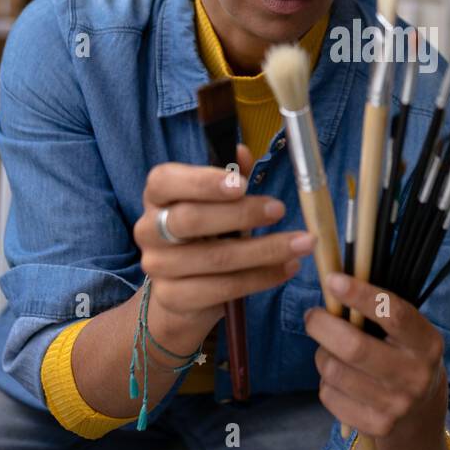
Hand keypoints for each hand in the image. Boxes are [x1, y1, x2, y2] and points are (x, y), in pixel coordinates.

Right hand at [134, 143, 313, 338]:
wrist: (183, 293)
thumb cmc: (206, 235)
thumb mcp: (218, 203)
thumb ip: (230, 177)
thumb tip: (241, 152)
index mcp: (157, 196)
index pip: (165, 181)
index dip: (202, 182)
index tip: (242, 184)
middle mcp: (149, 230)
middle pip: (191, 219)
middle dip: (242, 214)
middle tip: (280, 209)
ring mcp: (158, 266)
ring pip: (215, 258)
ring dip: (265, 250)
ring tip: (301, 243)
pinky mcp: (174, 297)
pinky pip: (223, 288)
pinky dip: (261, 277)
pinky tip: (287, 268)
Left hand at [303, 271, 445, 439]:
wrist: (420, 413)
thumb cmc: (404, 356)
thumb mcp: (406, 332)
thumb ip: (378, 311)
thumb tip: (335, 284)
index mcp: (426, 343)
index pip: (393, 314)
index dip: (360, 295)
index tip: (333, 280)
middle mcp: (415, 375)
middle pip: (353, 348)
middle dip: (322, 326)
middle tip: (312, 316)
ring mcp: (396, 405)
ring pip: (334, 371)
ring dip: (322, 354)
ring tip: (329, 350)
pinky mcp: (376, 426)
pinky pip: (329, 396)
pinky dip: (325, 382)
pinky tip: (338, 379)